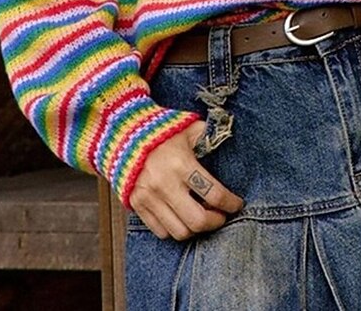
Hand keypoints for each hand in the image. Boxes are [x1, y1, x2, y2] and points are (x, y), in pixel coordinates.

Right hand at [130, 121, 243, 239]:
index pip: (214, 194)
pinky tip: (182, 216)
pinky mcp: (137, 204)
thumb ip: (209, 137)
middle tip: (222, 215)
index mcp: (181, 164)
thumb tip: (228, 142)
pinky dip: (175, 229)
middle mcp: (165, 184)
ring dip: (196, 229)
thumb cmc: (161, 128)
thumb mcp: (189, 128)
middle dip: (216, 222)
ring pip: (180, 232)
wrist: (123, 130)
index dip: (231, 203)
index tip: (237, 204)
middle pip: (197, 221)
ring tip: (202, 216)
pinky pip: (161, 232)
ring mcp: (149, 197)